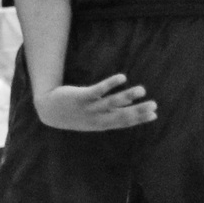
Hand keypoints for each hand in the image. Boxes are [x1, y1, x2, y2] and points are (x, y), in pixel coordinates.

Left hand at [35, 74, 156, 131]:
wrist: (48, 111)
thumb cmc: (73, 114)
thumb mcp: (92, 117)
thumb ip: (110, 113)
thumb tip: (128, 108)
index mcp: (101, 124)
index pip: (124, 122)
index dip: (139, 119)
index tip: (154, 114)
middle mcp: (96, 118)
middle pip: (121, 115)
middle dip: (138, 110)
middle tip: (155, 104)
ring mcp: (88, 108)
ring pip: (111, 103)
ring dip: (127, 96)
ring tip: (142, 90)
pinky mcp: (80, 97)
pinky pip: (97, 90)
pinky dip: (110, 84)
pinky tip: (122, 77)